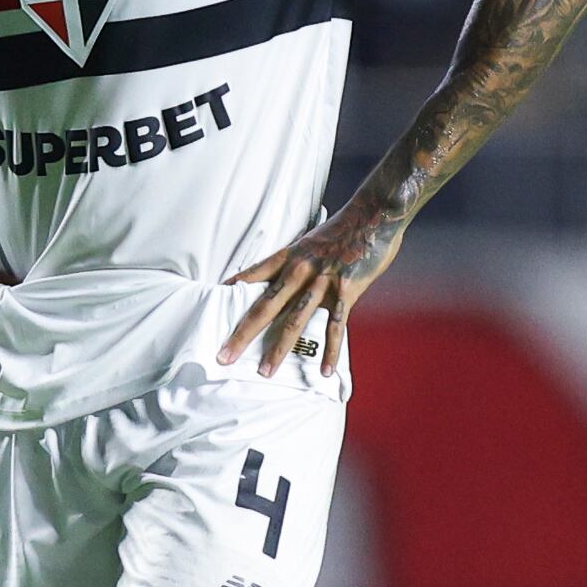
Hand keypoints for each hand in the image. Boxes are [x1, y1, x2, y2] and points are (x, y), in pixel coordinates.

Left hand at [220, 196, 403, 376]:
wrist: (375, 214)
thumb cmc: (343, 229)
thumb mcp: (310, 241)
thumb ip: (295, 263)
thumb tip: (283, 282)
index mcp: (289, 257)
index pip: (253, 275)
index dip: (232, 291)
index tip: (212, 306)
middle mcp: (300, 270)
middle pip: (265, 307)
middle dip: (242, 334)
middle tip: (223, 357)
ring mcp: (322, 282)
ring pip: (294, 321)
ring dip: (278, 350)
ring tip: (265, 372)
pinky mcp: (346, 291)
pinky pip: (335, 327)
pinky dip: (331, 351)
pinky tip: (325, 371)